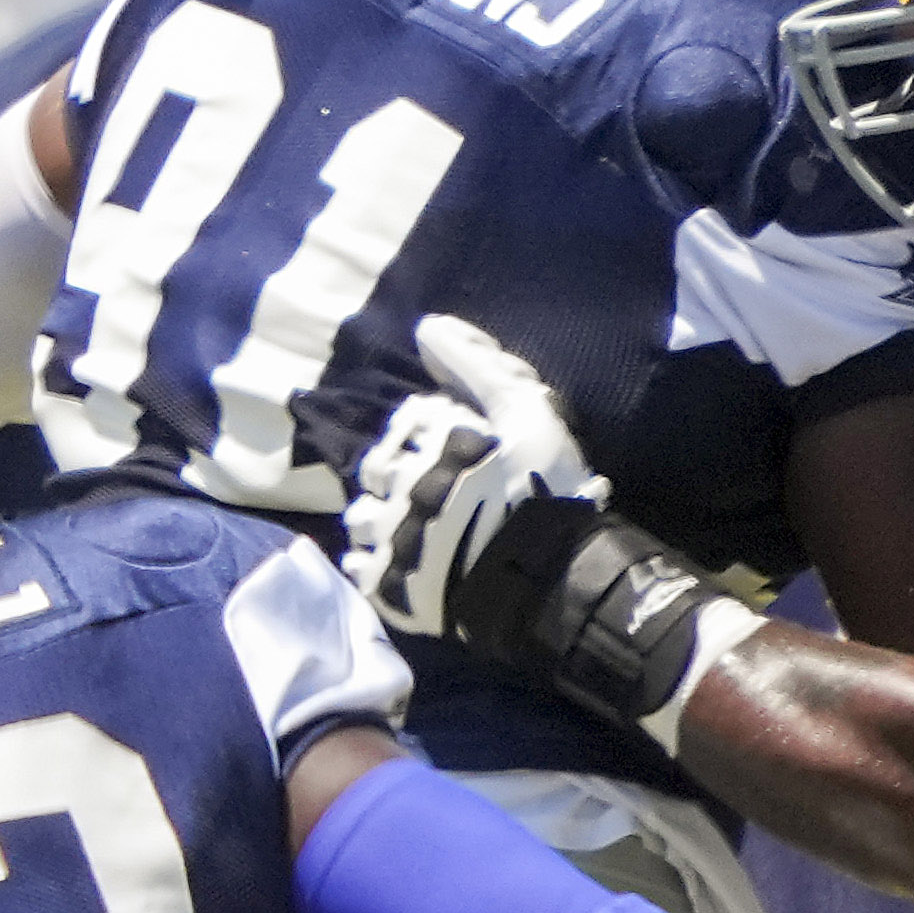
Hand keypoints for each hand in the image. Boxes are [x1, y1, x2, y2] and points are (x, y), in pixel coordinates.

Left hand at [336, 381, 601, 643]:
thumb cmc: (547, 485)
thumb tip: (426, 326)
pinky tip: (401, 559)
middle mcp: (402, 485)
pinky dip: (372, 561)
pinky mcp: (389, 586)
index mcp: (430, 443)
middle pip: (378, 467)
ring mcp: (392, 539)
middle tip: (435, 490)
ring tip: (413, 526)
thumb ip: (476, 365)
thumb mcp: (527, 411)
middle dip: (400, 472)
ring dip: (379, 516)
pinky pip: (358, 566)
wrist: (554, 575)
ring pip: (359, 517)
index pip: (408, 421)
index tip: (460, 449)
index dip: (432, 431)